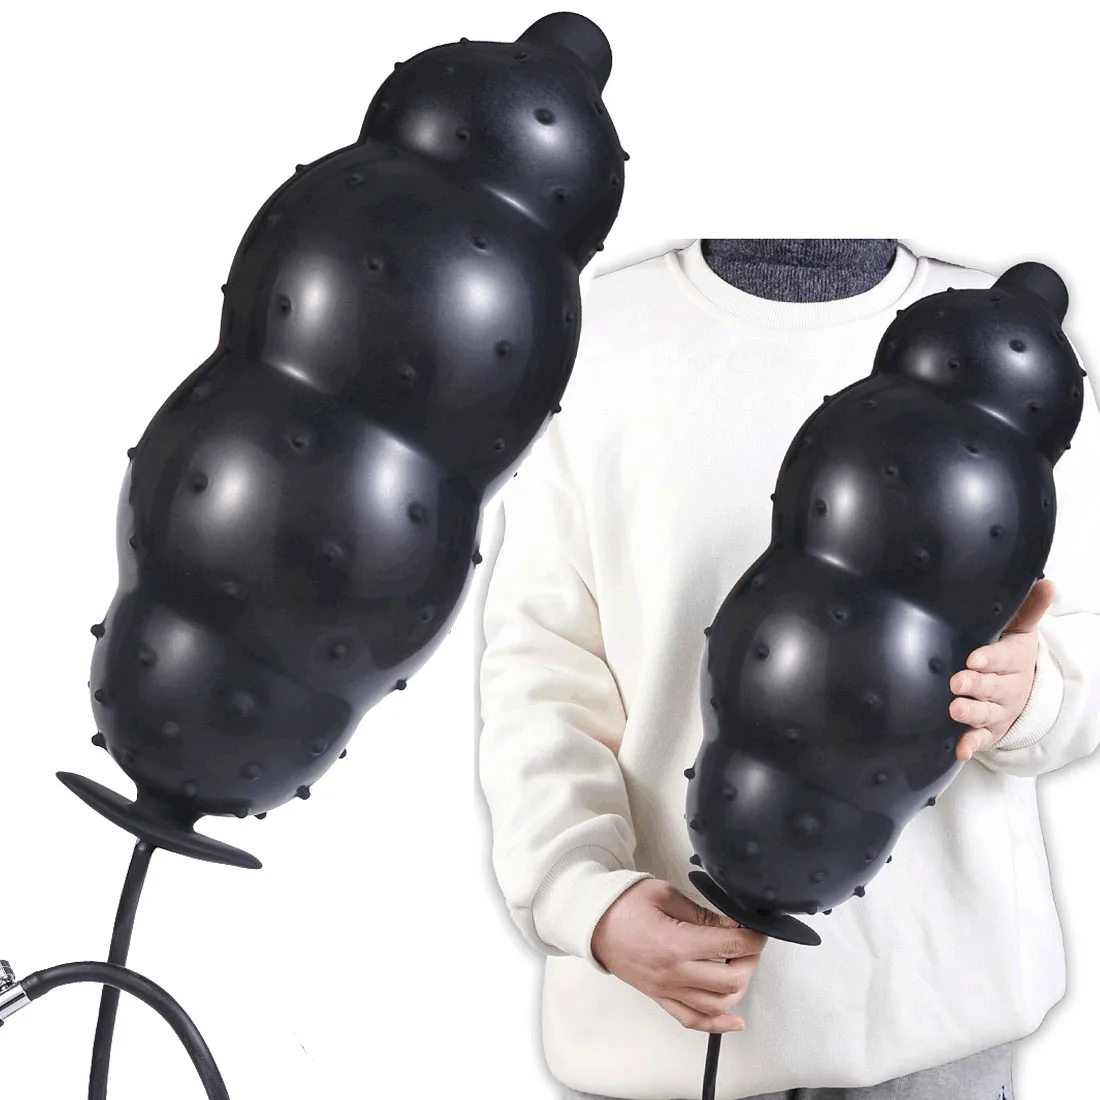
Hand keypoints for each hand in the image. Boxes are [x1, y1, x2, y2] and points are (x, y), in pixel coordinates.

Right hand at [590, 878, 767, 1032]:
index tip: (759, 930)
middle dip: (750, 961)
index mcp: (675, 943)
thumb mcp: (665, 894)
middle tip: (751, 945)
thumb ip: (701, 913)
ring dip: (738, 988)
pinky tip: (734, 1020)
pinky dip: (718, 1024)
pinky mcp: (660, 997)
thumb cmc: (623, 904)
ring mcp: (667, 989)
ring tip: (740, 967)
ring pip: (717, 1004)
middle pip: (730, 979)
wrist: (592, 923)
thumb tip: (731, 924)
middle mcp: (673, 972)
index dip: (753, 937)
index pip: (730, 944)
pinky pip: (692, 1020)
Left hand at [951, 579, 1055, 760]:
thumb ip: (1029, 609)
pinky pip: (981, 738)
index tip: (974, 657)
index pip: (1002, 658)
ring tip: (955, 709)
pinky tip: (960, 750)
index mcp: (1013, 660)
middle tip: (958, 682)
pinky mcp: (990, 729)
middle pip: (992, 687)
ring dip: (971, 713)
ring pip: (985, 713)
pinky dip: (971, 744)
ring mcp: (998, 710)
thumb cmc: (1012, 653)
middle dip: (976, 685)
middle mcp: (1007, 687)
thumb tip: (1047, 582)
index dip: (989, 659)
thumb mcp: (1021, 630)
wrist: (1025, 687)